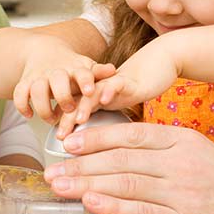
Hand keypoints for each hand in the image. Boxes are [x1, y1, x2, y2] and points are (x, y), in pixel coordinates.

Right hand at [12, 36, 114, 124]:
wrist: (45, 51)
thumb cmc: (71, 67)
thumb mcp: (87, 68)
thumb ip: (99, 73)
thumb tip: (113, 70)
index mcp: (75, 68)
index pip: (82, 72)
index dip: (85, 81)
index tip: (90, 91)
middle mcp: (56, 71)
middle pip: (57, 80)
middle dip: (63, 96)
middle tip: (69, 109)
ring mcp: (39, 76)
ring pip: (37, 89)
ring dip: (43, 107)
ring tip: (52, 119)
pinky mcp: (25, 82)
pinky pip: (19, 93)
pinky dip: (22, 106)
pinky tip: (30, 115)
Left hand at [42, 123, 213, 213]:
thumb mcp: (200, 154)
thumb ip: (164, 151)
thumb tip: (122, 154)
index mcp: (183, 141)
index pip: (131, 134)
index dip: (96, 137)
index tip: (70, 142)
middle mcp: (180, 163)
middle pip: (120, 158)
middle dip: (80, 163)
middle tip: (53, 169)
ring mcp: (181, 193)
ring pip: (124, 183)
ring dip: (86, 184)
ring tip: (60, 186)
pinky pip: (140, 212)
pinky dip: (111, 207)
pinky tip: (89, 203)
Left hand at [57, 39, 179, 137]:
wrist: (155, 64)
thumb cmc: (134, 89)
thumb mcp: (115, 108)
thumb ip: (104, 123)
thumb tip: (96, 150)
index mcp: (93, 97)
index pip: (73, 109)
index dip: (64, 123)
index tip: (58, 140)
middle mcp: (98, 89)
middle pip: (77, 101)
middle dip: (67, 117)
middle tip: (61, 134)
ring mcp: (111, 83)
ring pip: (93, 92)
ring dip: (84, 105)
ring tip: (79, 119)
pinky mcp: (127, 79)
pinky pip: (116, 83)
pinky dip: (110, 90)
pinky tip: (106, 100)